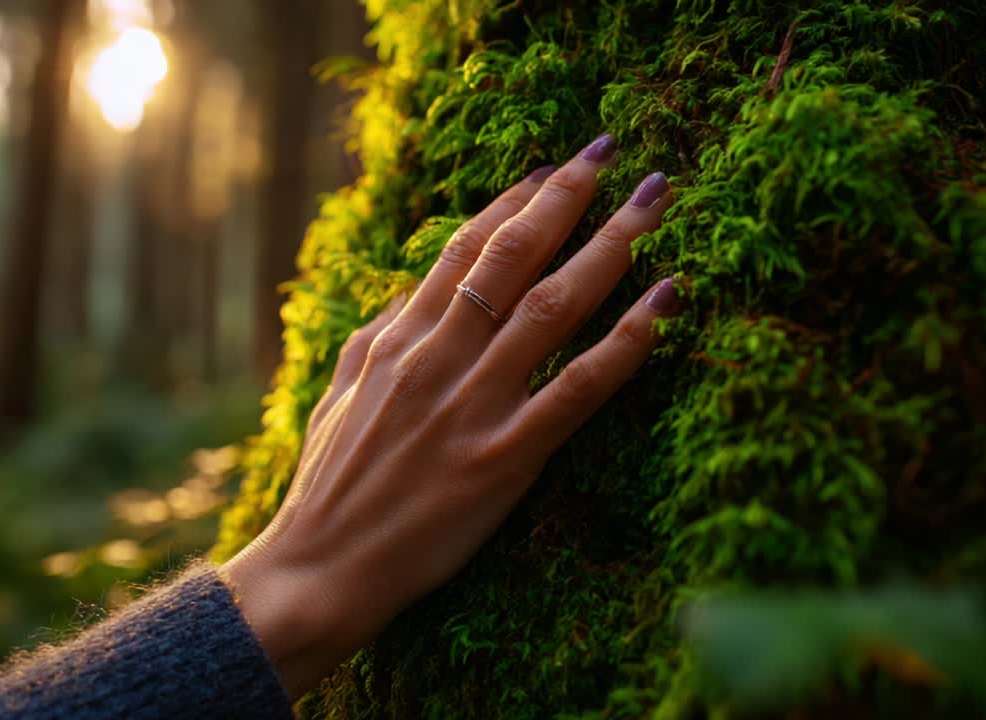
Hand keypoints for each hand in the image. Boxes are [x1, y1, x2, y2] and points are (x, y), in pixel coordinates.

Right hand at [221, 135, 682, 698]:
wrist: (320, 570)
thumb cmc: (329, 488)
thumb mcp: (338, 395)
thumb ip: (377, 337)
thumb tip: (412, 291)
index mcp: (397, 340)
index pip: (463, 250)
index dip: (513, 202)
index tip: (552, 170)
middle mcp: (438, 358)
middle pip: (514, 257)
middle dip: (568, 197)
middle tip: (613, 154)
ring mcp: (473, 406)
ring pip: (554, 306)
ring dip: (610, 246)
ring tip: (654, 202)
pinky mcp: (504, 459)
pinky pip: (577, 390)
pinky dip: (626, 343)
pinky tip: (665, 305)